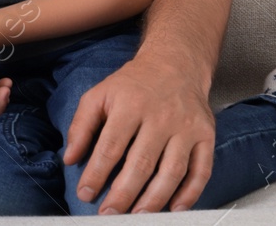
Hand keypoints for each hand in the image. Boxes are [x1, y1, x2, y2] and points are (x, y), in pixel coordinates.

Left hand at [63, 51, 215, 212]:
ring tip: (137, 215)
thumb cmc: (133, 84)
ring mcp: (186, 128)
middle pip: (141, 163)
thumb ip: (81, 126)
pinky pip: (201, 171)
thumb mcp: (99, 95)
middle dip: (123, 193)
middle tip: (109, 213)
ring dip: (154, 199)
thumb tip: (69, 158)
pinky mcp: (206, 136)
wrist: (174, 64)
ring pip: (171, 172)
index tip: (85, 193)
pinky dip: (190, 194)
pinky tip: (174, 208)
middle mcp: (160, 118)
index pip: (110, 147)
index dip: (96, 174)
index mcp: (130, 105)